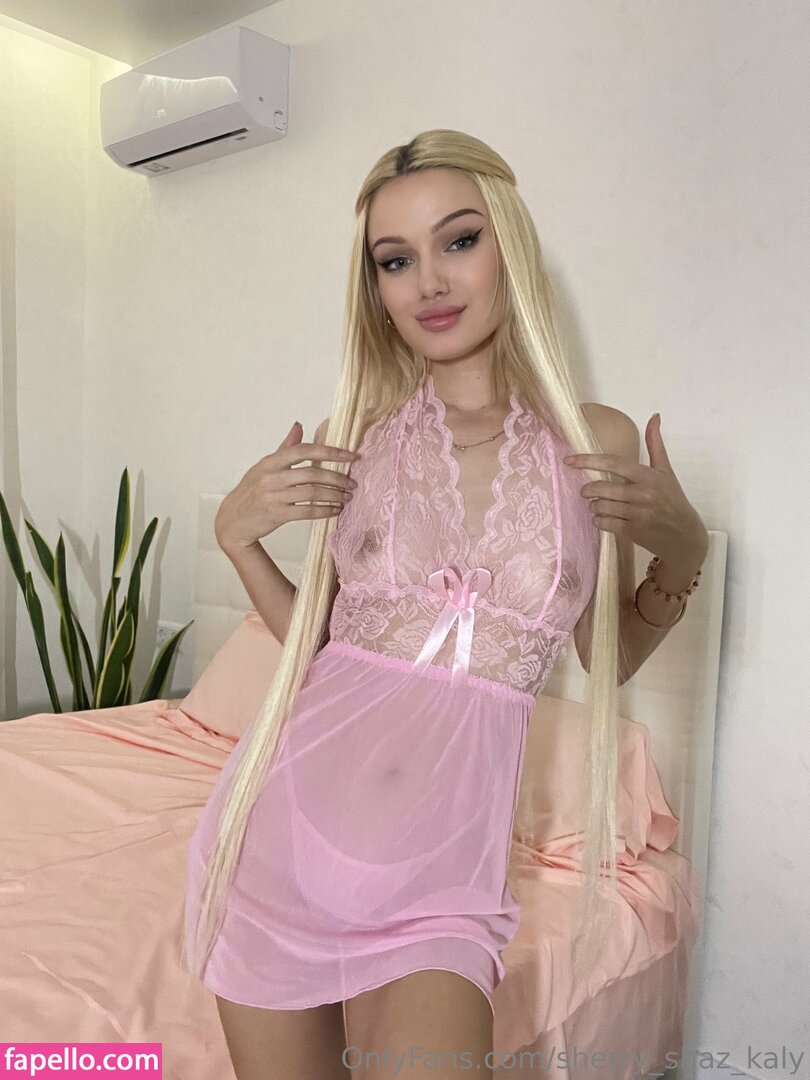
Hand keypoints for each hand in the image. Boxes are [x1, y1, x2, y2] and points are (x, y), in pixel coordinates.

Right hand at [214, 421, 359, 553]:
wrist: (233, 521)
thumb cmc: (251, 491)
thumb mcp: (264, 467)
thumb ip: (284, 448)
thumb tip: (299, 425)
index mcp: (270, 461)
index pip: (304, 450)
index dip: (330, 452)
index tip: (351, 456)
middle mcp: (271, 477)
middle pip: (312, 473)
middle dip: (337, 478)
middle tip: (352, 483)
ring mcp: (273, 496)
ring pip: (312, 493)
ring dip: (334, 495)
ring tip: (347, 498)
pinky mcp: (276, 515)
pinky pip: (307, 511)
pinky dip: (324, 511)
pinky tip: (335, 511)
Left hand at [563, 413, 708, 565]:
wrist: (684, 535)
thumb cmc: (673, 499)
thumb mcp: (666, 471)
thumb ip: (655, 444)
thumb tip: (655, 416)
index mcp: (648, 476)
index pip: (613, 463)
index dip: (588, 460)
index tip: (570, 460)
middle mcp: (642, 494)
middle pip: (602, 487)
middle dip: (588, 489)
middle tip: (586, 490)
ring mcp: (637, 514)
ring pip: (600, 506)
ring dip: (594, 505)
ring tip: (599, 504)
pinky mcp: (632, 531)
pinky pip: (604, 523)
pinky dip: (598, 520)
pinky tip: (603, 517)